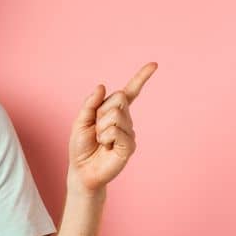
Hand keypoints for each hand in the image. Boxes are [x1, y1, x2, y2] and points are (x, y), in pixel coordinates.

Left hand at [68, 62, 156, 194]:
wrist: (82, 170)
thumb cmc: (82, 146)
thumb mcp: (80, 121)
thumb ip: (90, 103)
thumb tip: (102, 86)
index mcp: (114, 111)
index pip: (130, 92)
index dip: (141, 78)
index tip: (154, 64)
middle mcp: (125, 119)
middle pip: (119, 98)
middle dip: (101, 111)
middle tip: (96, 129)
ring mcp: (130, 132)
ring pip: (115, 114)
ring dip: (101, 127)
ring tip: (101, 140)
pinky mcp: (130, 145)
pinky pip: (116, 130)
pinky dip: (105, 137)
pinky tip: (106, 147)